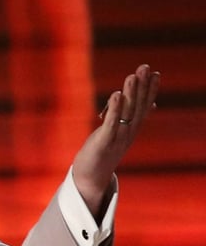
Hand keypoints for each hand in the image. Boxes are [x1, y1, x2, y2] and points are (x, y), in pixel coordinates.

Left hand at [72, 63, 159, 217]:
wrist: (91, 178)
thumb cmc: (103, 153)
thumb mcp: (121, 134)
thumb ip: (134, 118)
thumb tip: (152, 105)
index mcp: (132, 129)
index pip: (144, 106)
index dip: (150, 90)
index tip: (156, 73)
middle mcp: (128, 133)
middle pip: (137, 106)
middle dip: (142, 86)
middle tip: (145, 67)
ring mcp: (117, 138)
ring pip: (126, 113)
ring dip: (130, 94)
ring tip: (133, 76)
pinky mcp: (104, 143)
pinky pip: (111, 124)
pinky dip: (115, 109)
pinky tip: (117, 94)